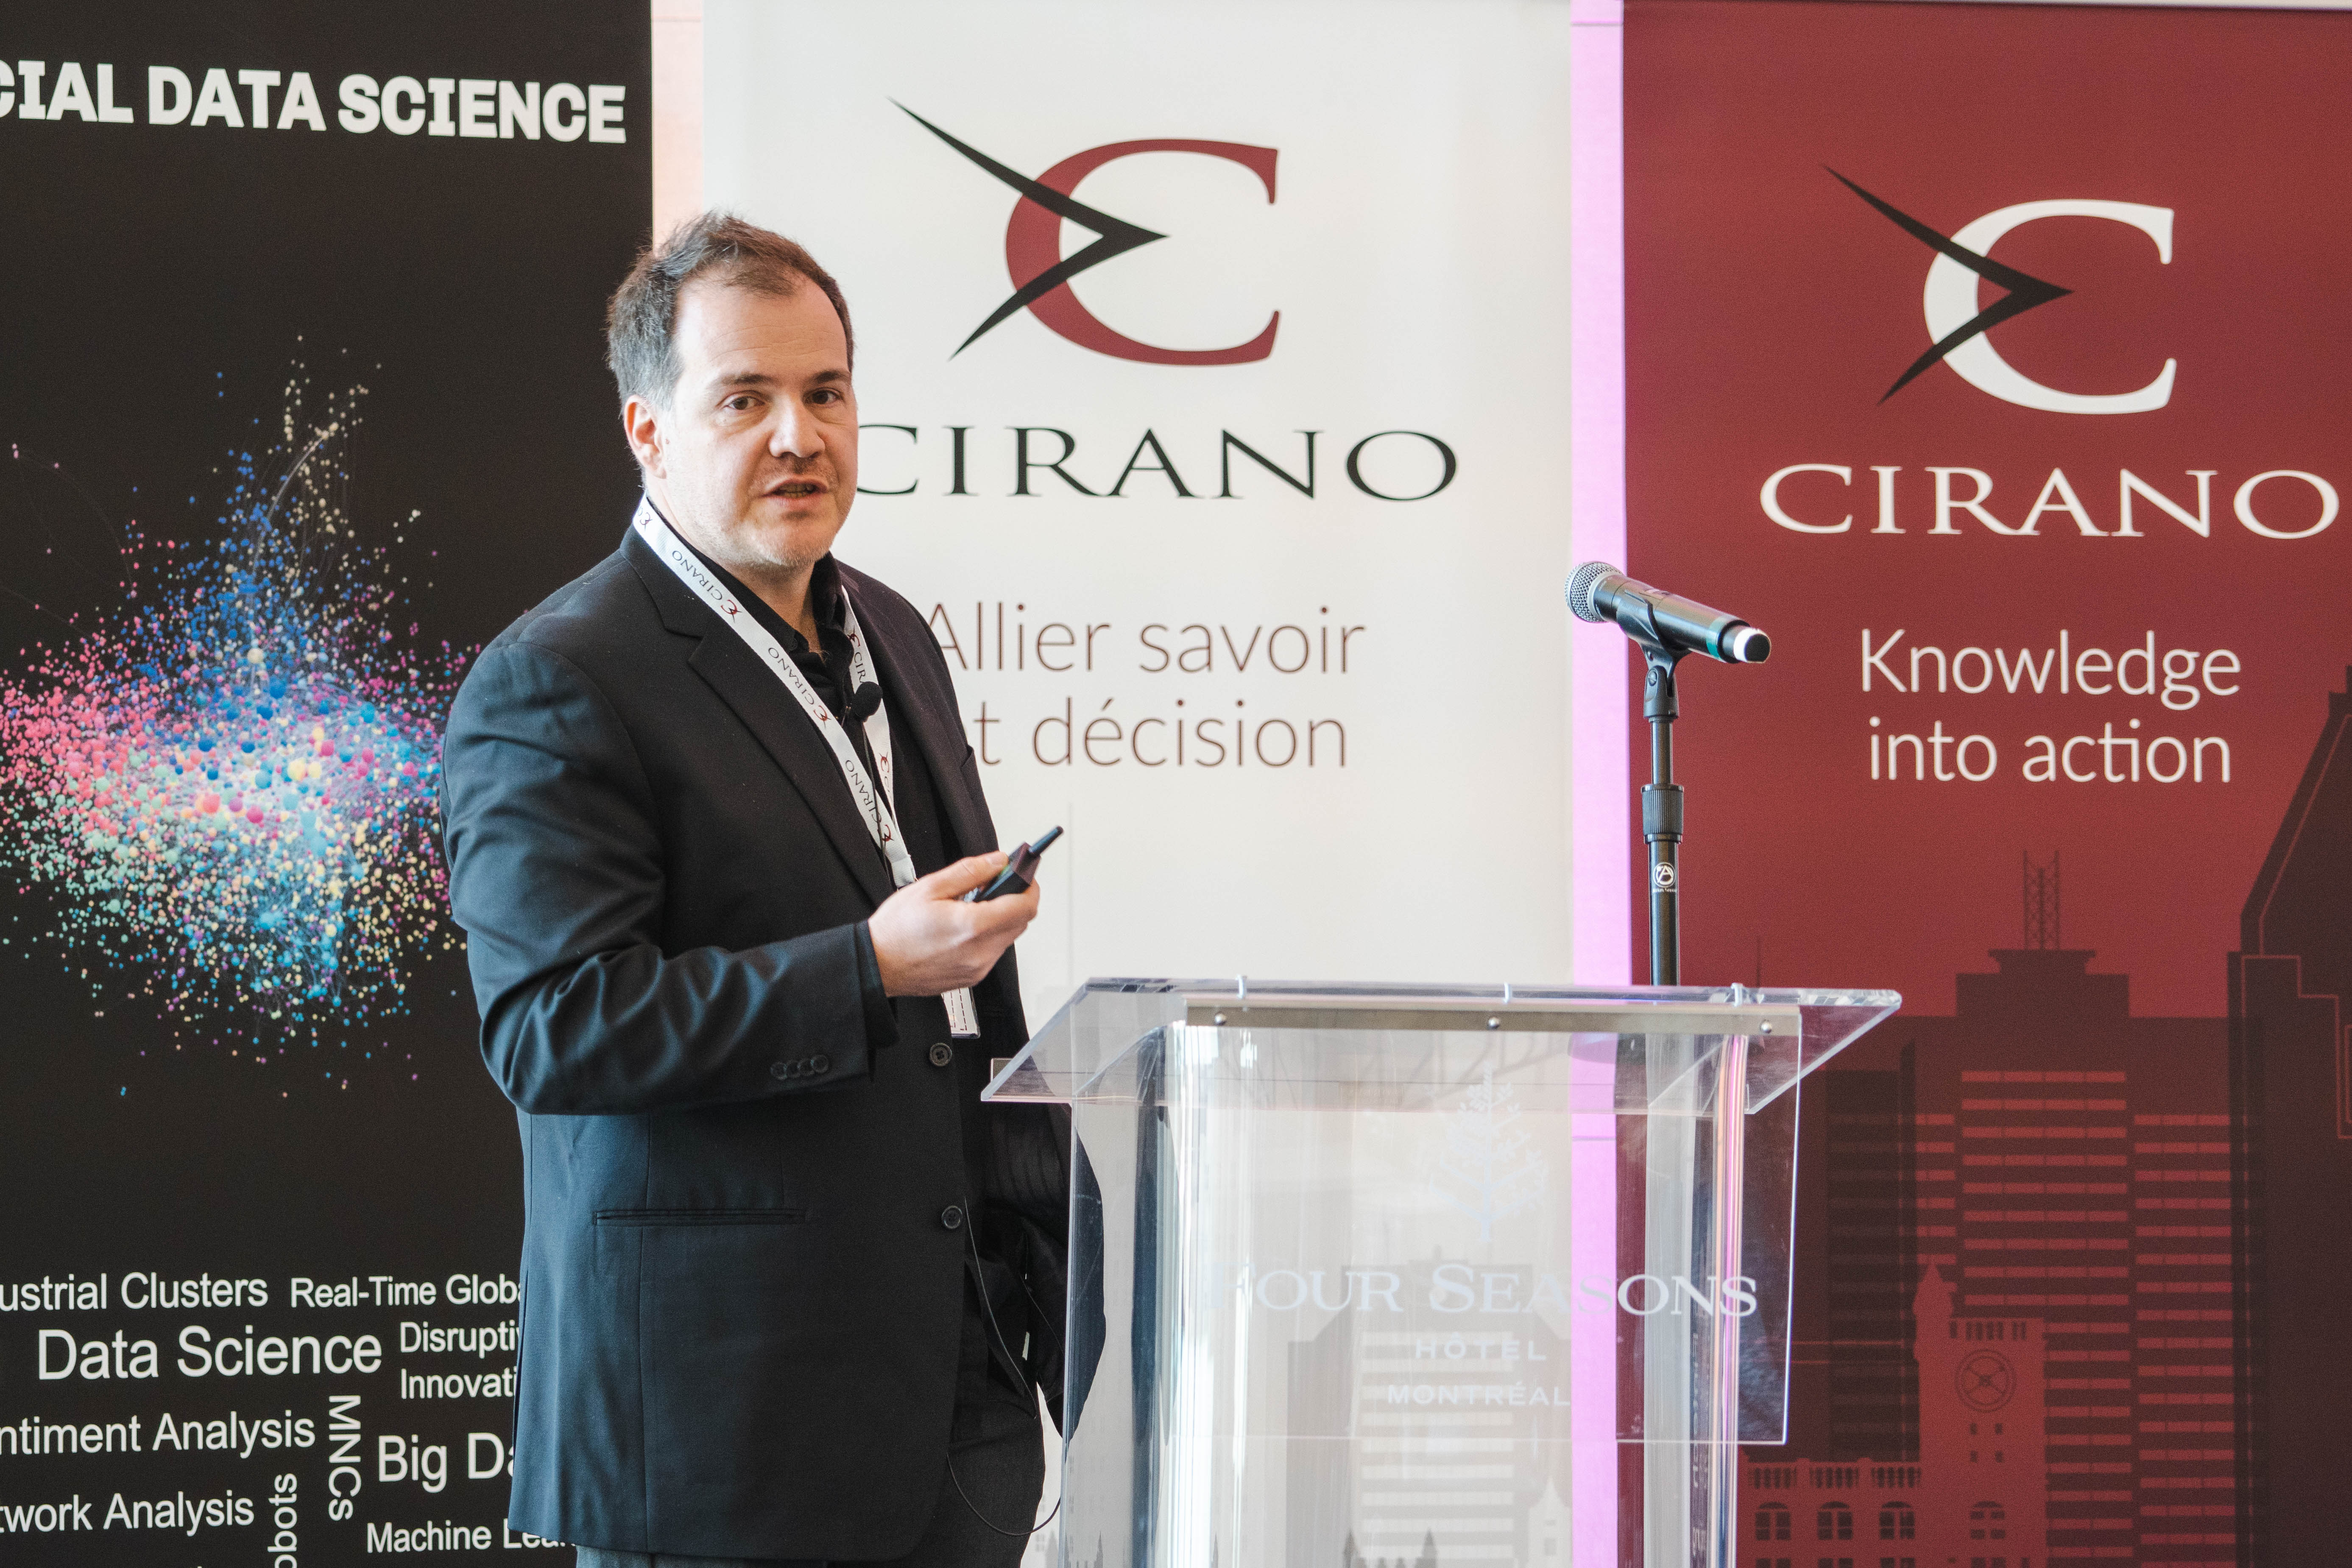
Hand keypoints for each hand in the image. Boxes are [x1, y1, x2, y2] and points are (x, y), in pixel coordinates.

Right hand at [869, 851, 1040, 997]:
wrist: (877, 965)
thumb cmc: (896, 929)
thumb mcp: (930, 887)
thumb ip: (970, 871)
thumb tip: (997, 861)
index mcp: (972, 926)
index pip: (1025, 906)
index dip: (1029, 885)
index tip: (1021, 874)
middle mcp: (980, 951)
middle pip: (1021, 922)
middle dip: (1014, 899)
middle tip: (992, 886)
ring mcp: (978, 968)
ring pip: (1008, 937)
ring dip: (1000, 918)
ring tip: (970, 908)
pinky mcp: (972, 977)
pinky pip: (993, 952)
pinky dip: (987, 936)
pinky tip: (963, 929)